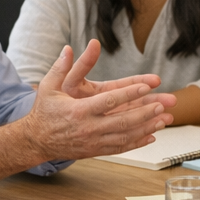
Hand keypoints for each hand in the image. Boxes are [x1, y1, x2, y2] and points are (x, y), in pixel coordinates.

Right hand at [24, 45, 175, 160]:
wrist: (35, 140)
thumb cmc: (44, 112)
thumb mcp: (49, 87)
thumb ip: (61, 68)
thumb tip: (68, 48)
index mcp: (79, 110)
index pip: (109, 101)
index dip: (129, 94)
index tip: (146, 87)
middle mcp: (88, 128)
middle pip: (122, 121)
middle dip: (144, 112)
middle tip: (162, 104)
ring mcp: (93, 141)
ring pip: (125, 136)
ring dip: (146, 128)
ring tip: (164, 119)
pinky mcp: (96, 150)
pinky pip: (120, 148)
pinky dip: (137, 143)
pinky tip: (151, 136)